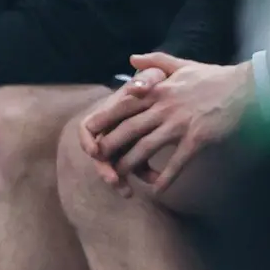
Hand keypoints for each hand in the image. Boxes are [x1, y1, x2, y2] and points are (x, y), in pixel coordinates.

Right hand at [78, 64, 168, 187]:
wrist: (182, 93)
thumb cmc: (162, 83)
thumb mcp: (155, 77)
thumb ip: (146, 80)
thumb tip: (138, 87)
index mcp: (111, 111)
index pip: (88, 127)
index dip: (87, 141)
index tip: (95, 152)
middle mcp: (114, 129)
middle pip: (100, 153)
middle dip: (104, 169)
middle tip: (113, 180)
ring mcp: (125, 142)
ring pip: (116, 164)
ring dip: (120, 179)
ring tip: (127, 192)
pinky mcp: (140, 151)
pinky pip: (138, 167)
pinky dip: (145, 176)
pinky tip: (157, 183)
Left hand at [88, 53, 254, 195]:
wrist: (248, 88)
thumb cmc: (214, 77)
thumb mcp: (182, 65)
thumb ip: (155, 62)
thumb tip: (131, 58)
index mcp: (158, 90)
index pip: (122, 106)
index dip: (103, 120)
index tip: (89, 132)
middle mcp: (164, 107)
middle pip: (128, 130)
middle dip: (110, 147)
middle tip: (98, 161)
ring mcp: (180, 124)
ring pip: (146, 148)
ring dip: (131, 165)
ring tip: (120, 177)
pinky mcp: (197, 138)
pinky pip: (176, 162)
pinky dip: (165, 178)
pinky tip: (156, 190)